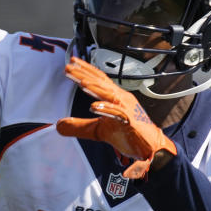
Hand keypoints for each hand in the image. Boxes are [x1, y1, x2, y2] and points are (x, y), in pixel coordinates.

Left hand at [56, 57, 176, 178]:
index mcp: (115, 97)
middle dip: (84, 74)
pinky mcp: (130, 121)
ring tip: (80, 81)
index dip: (85, 70)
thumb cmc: (129, 135)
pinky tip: (94, 107)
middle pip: (100, 83)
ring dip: (94, 87)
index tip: (71, 63)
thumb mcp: (98, 131)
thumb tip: (59, 126)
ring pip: (108, 94)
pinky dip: (106, 109)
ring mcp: (126, 108)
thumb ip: (79, 126)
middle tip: (68, 67)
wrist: (151, 147)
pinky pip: (117, 113)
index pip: (98, 80)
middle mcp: (121, 98)